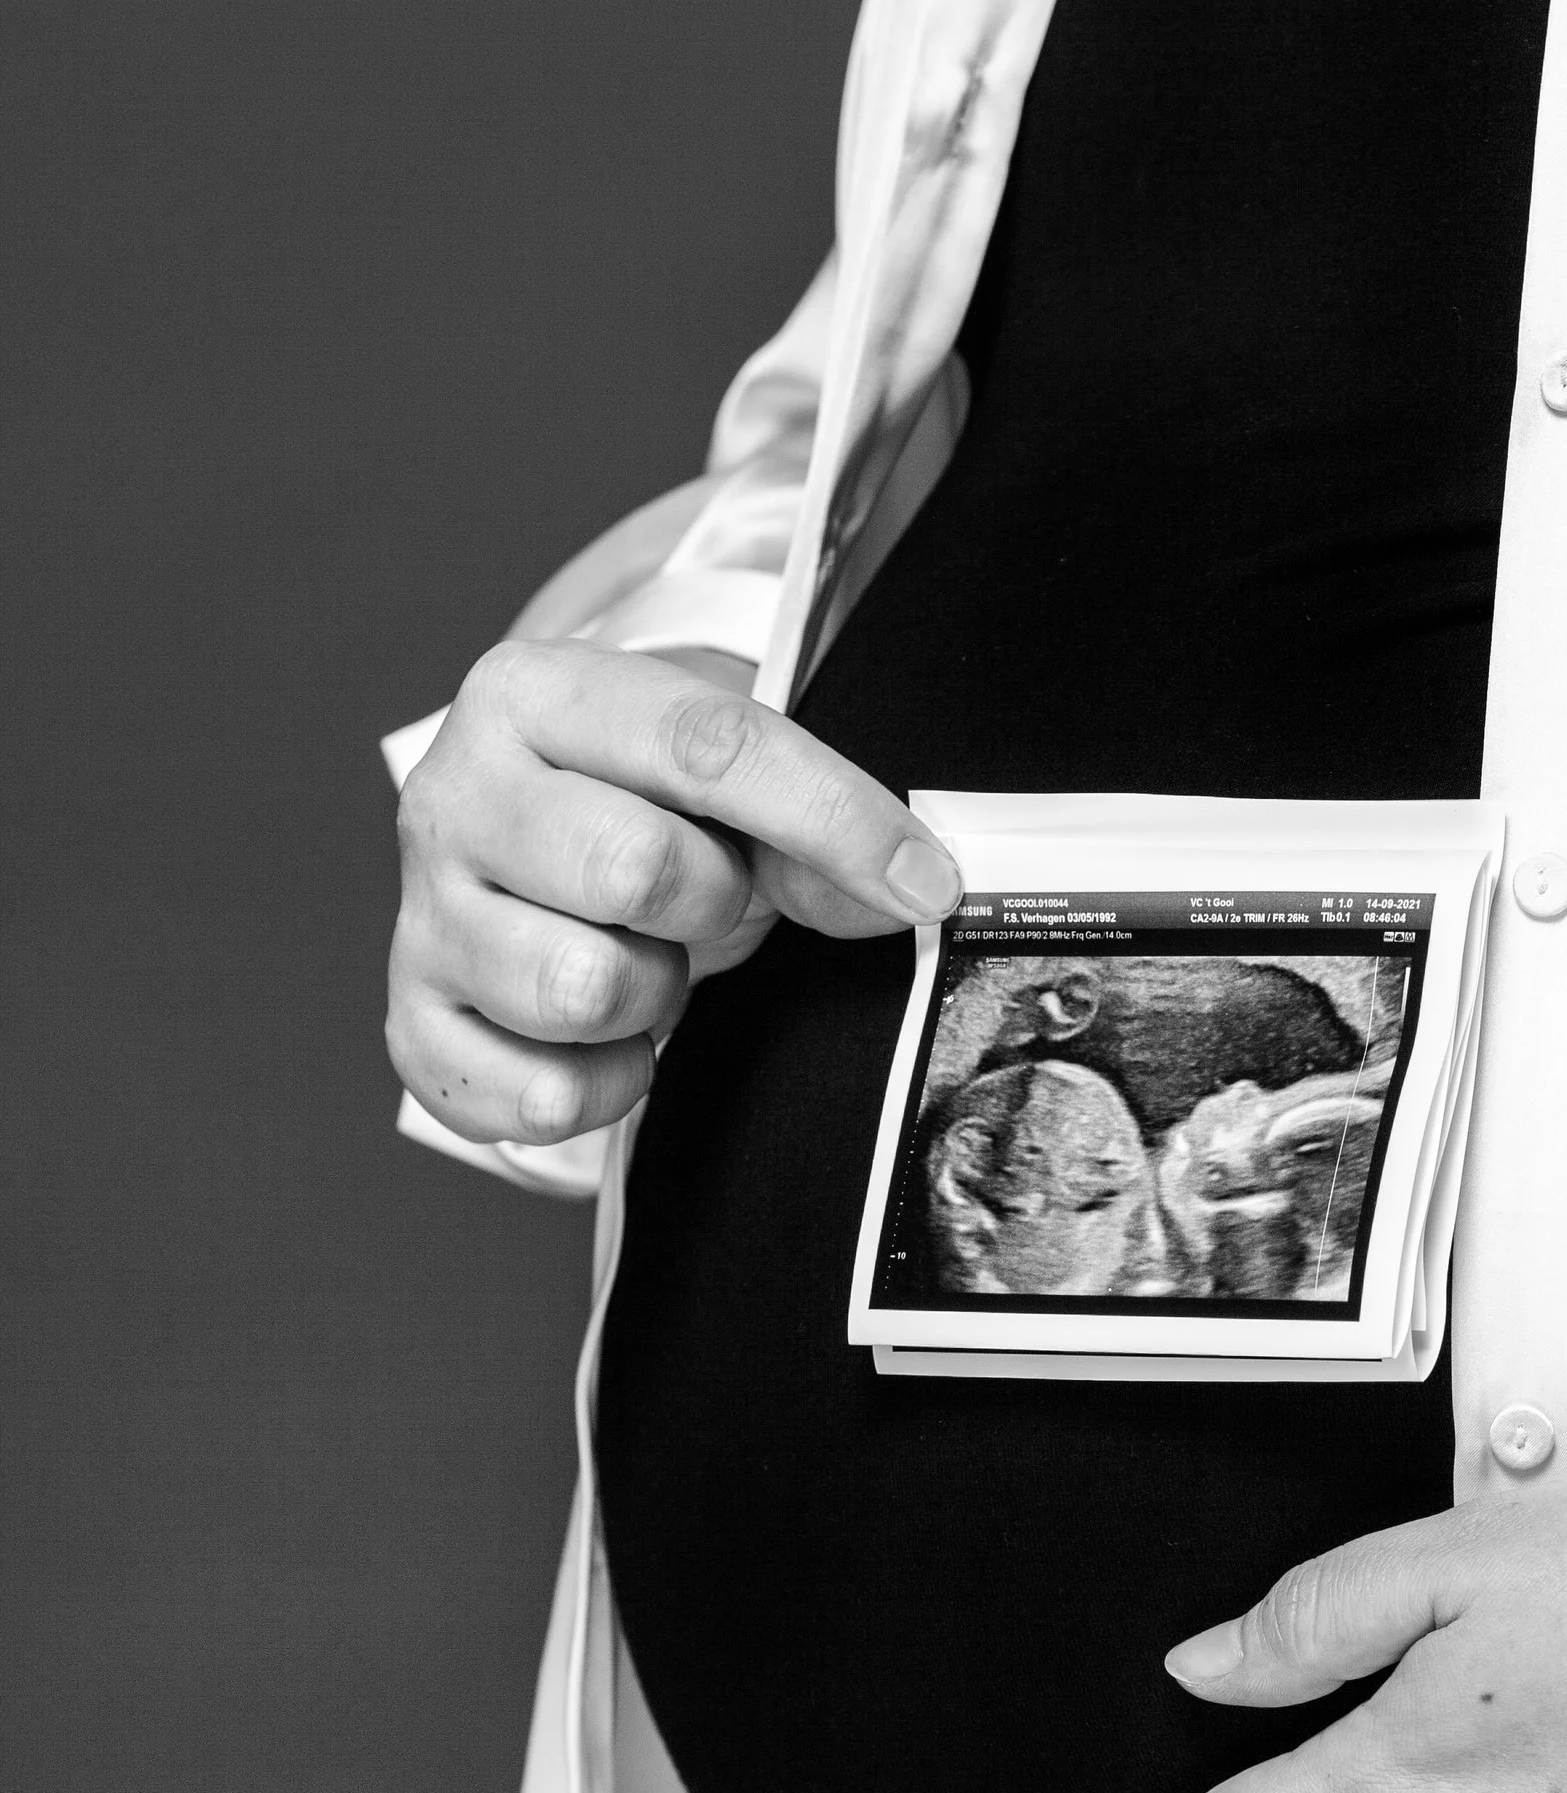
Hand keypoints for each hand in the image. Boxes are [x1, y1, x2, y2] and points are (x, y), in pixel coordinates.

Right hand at [386, 637, 960, 1146]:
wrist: (522, 869)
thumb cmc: (632, 818)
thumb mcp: (722, 797)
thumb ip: (813, 834)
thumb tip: (911, 889)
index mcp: (531, 695)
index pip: (703, 746)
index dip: (833, 819)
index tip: (926, 883)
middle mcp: (452, 795)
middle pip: (632, 869)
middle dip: (708, 905)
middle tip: (704, 904)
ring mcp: (422, 916)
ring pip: (579, 989)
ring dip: (648, 995)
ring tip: (639, 960)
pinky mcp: (413, 1027)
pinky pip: (539, 1097)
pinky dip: (599, 1086)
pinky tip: (599, 1039)